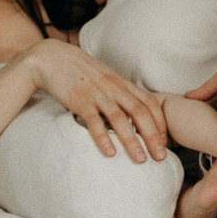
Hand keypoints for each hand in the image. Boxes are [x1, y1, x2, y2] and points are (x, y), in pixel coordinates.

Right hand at [14, 39, 168, 162]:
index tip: (165, 140)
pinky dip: (103, 137)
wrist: (51, 57)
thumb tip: (132, 112)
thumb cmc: (79, 70)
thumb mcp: (104, 77)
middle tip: (161, 157)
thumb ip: (118, 91)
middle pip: (140, 112)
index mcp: (121, 82)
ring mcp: (96, 93)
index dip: (160, 122)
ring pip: (119, 119)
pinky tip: (110, 152)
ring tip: (140, 159)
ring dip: (132, 141)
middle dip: (153, 136)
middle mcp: (112, 87)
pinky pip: (93, 121)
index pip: (149, 102)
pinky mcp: (78, 100)